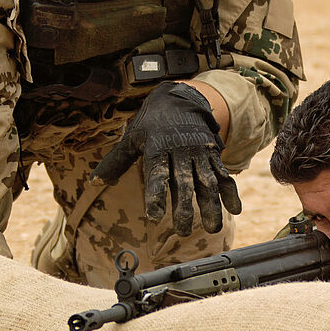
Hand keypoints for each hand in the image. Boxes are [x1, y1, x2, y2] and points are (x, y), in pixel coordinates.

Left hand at [91, 82, 241, 235]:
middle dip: (185, 209)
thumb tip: (94, 183)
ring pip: (207, 182)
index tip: (154, 217)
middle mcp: (181, 152)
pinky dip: (231, 192)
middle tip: (183, 232)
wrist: (181, 98)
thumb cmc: (151, 123)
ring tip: (212, 228)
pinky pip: (224, 174)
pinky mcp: (213, 155)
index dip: (156, 196)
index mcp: (158, 149)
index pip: (156, 176)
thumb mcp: (131, 138)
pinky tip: (235, 210)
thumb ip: (115, 162)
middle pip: (184, 183)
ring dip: (212, 206)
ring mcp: (200, 154)